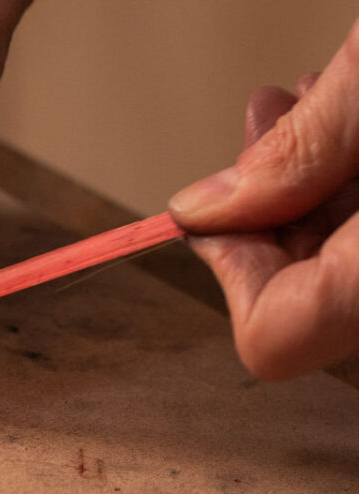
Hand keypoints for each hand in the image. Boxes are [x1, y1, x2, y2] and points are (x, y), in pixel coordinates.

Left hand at [169, 20, 358, 379]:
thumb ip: (298, 151)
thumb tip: (202, 211)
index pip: (275, 338)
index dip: (230, 271)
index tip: (212, 209)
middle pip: (310, 302)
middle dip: (274, 214)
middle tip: (269, 125)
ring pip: (346, 268)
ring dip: (315, 188)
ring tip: (316, 102)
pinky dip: (354, 183)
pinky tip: (351, 119)